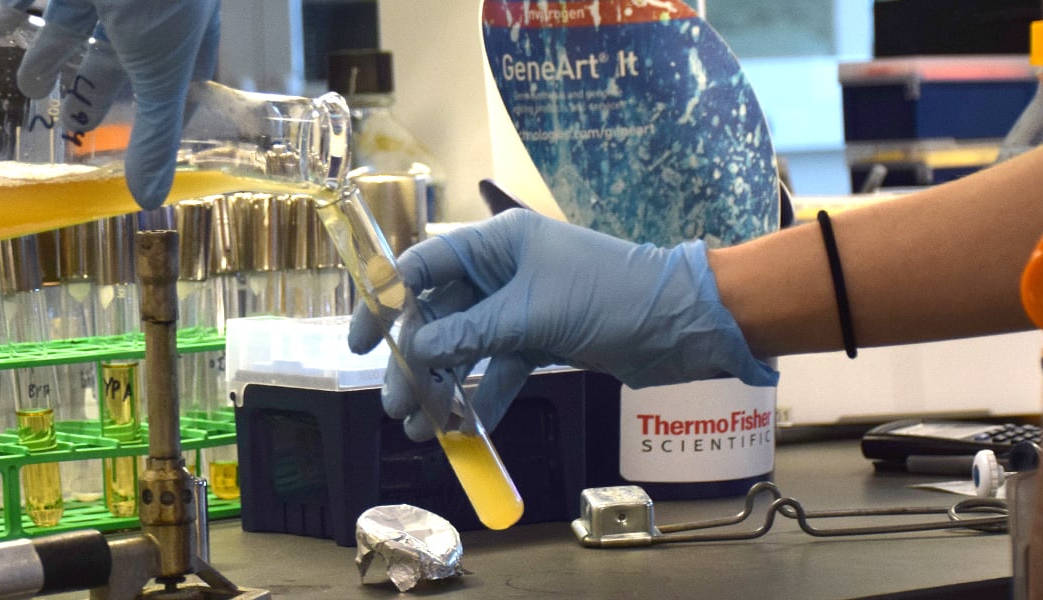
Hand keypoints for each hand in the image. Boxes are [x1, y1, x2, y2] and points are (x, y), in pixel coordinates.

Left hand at [16, 0, 218, 209]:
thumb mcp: (158, 76)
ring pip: (76, 18)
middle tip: (74, 124)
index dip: (161, 105)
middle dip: (96, 87)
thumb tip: (151, 201)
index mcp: (185, 26)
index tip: (138, 134)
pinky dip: (16, 8)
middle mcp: (148, 2)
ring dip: (49, 52)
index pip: (180, 73)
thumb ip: (154, 138)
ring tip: (27, 86)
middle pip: (121, 53)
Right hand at [349, 209, 777, 440]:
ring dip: (443, 386)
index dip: (385, 302)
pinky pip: (500, 367)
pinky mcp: (543, 339)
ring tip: (419, 427)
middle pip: (439, 314)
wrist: (682, 324)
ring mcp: (523, 306)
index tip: (359, 341)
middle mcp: (504, 269)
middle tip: (392, 401)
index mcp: (497, 243)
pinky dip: (483, 396)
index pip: (423, 267)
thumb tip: (413, 352)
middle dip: (414, 360)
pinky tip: (464, 429)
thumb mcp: (529, 316)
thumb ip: (466, 334)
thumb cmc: (609, 297)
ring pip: (467, 346)